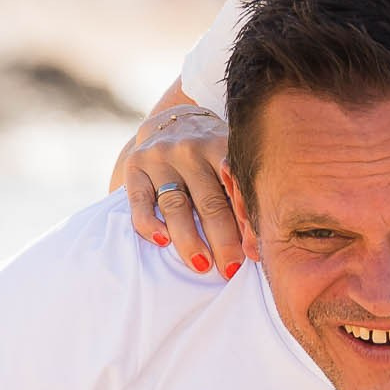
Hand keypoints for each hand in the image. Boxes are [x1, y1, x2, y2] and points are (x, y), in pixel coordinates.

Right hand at [112, 100, 243, 277]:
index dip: (246, 223)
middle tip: (230, 269)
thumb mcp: (229, 161)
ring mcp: (160, 157)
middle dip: (223, 240)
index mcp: (220, 146)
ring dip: (189, 240)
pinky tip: (162, 242)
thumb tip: (254, 248)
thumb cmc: (211, 154)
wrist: (171, 120)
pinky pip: (140, 201)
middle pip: (209, 202)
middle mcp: (190, 149)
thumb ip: (241, 195)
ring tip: (202, 265)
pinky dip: (149, 223)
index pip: (236, 189)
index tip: (253, 253)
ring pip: (176, 205)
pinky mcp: (135, 167)